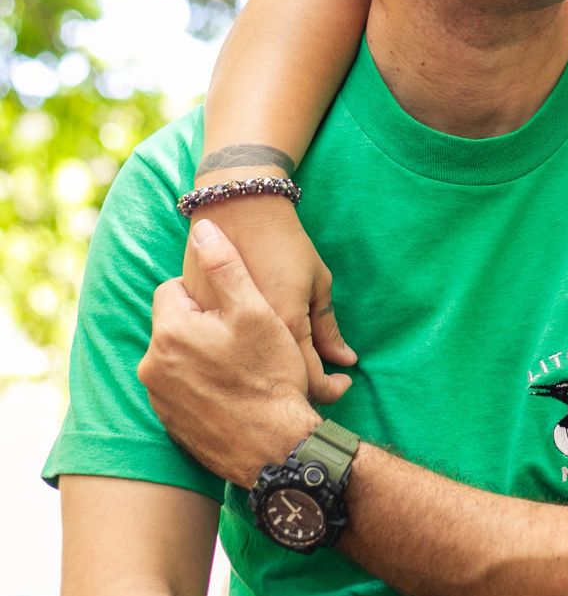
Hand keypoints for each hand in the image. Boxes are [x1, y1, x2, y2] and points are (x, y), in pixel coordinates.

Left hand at [142, 221, 320, 487]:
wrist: (276, 449)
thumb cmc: (268, 376)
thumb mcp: (255, 310)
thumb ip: (224, 265)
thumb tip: (202, 227)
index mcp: (169, 332)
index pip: (174, 289)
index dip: (209, 294)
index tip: (236, 309)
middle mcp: (153, 366)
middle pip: (176, 323)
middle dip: (204, 324)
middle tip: (244, 337)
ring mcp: (160, 399)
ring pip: (180, 356)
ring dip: (203, 353)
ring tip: (242, 364)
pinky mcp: (172, 425)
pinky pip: (183, 387)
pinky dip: (202, 383)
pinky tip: (234, 389)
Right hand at [182, 193, 355, 404]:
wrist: (240, 207)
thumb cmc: (285, 242)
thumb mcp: (317, 281)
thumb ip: (327, 327)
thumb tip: (345, 359)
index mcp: (286, 325)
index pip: (310, 378)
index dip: (329, 387)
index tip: (341, 383)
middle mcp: (248, 336)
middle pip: (274, 383)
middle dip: (296, 385)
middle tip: (315, 378)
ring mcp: (216, 331)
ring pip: (241, 372)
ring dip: (262, 375)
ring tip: (282, 368)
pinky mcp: (193, 323)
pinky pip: (213, 356)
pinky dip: (233, 360)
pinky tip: (249, 353)